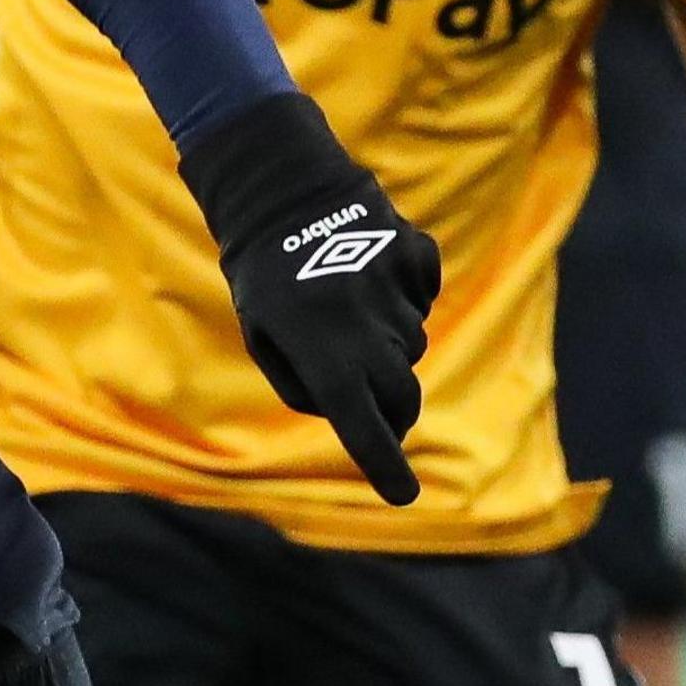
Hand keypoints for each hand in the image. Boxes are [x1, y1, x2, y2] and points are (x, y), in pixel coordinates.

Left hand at [179, 92, 443, 503]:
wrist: (281, 191)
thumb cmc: (263, 275)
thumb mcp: (265, 336)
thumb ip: (306, 383)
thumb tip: (353, 412)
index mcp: (323, 348)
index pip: (362, 422)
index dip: (382, 463)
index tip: (402, 495)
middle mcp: (366, 323)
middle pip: (402, 395)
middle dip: (393, 415)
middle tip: (375, 414)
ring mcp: (395, 289)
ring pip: (409, 345)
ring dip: (387, 347)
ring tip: (343, 312)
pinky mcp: (415, 256)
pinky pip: (422, 297)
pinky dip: (405, 299)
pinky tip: (370, 278)